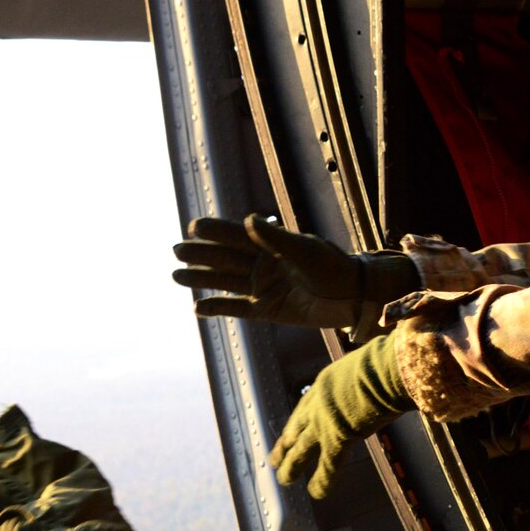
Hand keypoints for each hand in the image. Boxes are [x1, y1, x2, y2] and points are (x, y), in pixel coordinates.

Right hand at [171, 215, 417, 332]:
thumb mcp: (305, 250)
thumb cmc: (334, 267)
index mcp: (272, 245)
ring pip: (226, 282)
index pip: (237, 235)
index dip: (216, 230)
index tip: (194, 225)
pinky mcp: (268, 310)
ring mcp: (264, 287)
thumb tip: (247, 219)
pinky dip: (219, 307)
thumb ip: (275, 238)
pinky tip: (197, 308)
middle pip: (226, 258)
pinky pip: (238, 308)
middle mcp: (264, 264)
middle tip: (176, 249)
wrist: (353, 298)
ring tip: (176, 275)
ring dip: (202, 279)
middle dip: (202, 254)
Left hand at [270, 333, 411, 498]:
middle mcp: (318, 404)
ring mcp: (324, 423)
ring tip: (283, 480)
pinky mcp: (337, 439)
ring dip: (291, 467)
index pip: (306, 407)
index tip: (289, 432)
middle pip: (296, 429)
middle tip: (274, 458)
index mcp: (325, 383)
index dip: (297, 423)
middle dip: (285, 445)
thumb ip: (363, 380)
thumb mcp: (364, 366)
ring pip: (300, 449)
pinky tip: (316, 493)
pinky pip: (327, 466)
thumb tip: (376, 385)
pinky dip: (322, 481)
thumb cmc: (386, 362)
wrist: (387, 369)